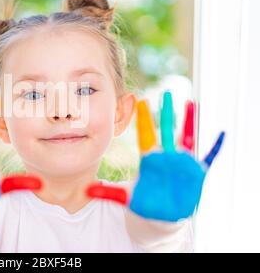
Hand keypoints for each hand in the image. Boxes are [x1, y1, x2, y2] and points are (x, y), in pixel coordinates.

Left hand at [87, 91, 224, 221]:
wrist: (160, 216)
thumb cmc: (144, 203)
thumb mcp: (125, 197)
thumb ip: (107, 192)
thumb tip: (85, 191)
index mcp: (149, 159)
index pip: (146, 134)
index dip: (145, 119)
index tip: (142, 100)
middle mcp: (166, 156)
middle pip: (166, 129)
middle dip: (167, 111)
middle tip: (167, 91)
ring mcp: (181, 163)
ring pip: (186, 137)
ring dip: (189, 121)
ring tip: (191, 102)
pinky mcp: (195, 173)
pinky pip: (208, 157)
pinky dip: (215, 146)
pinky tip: (221, 134)